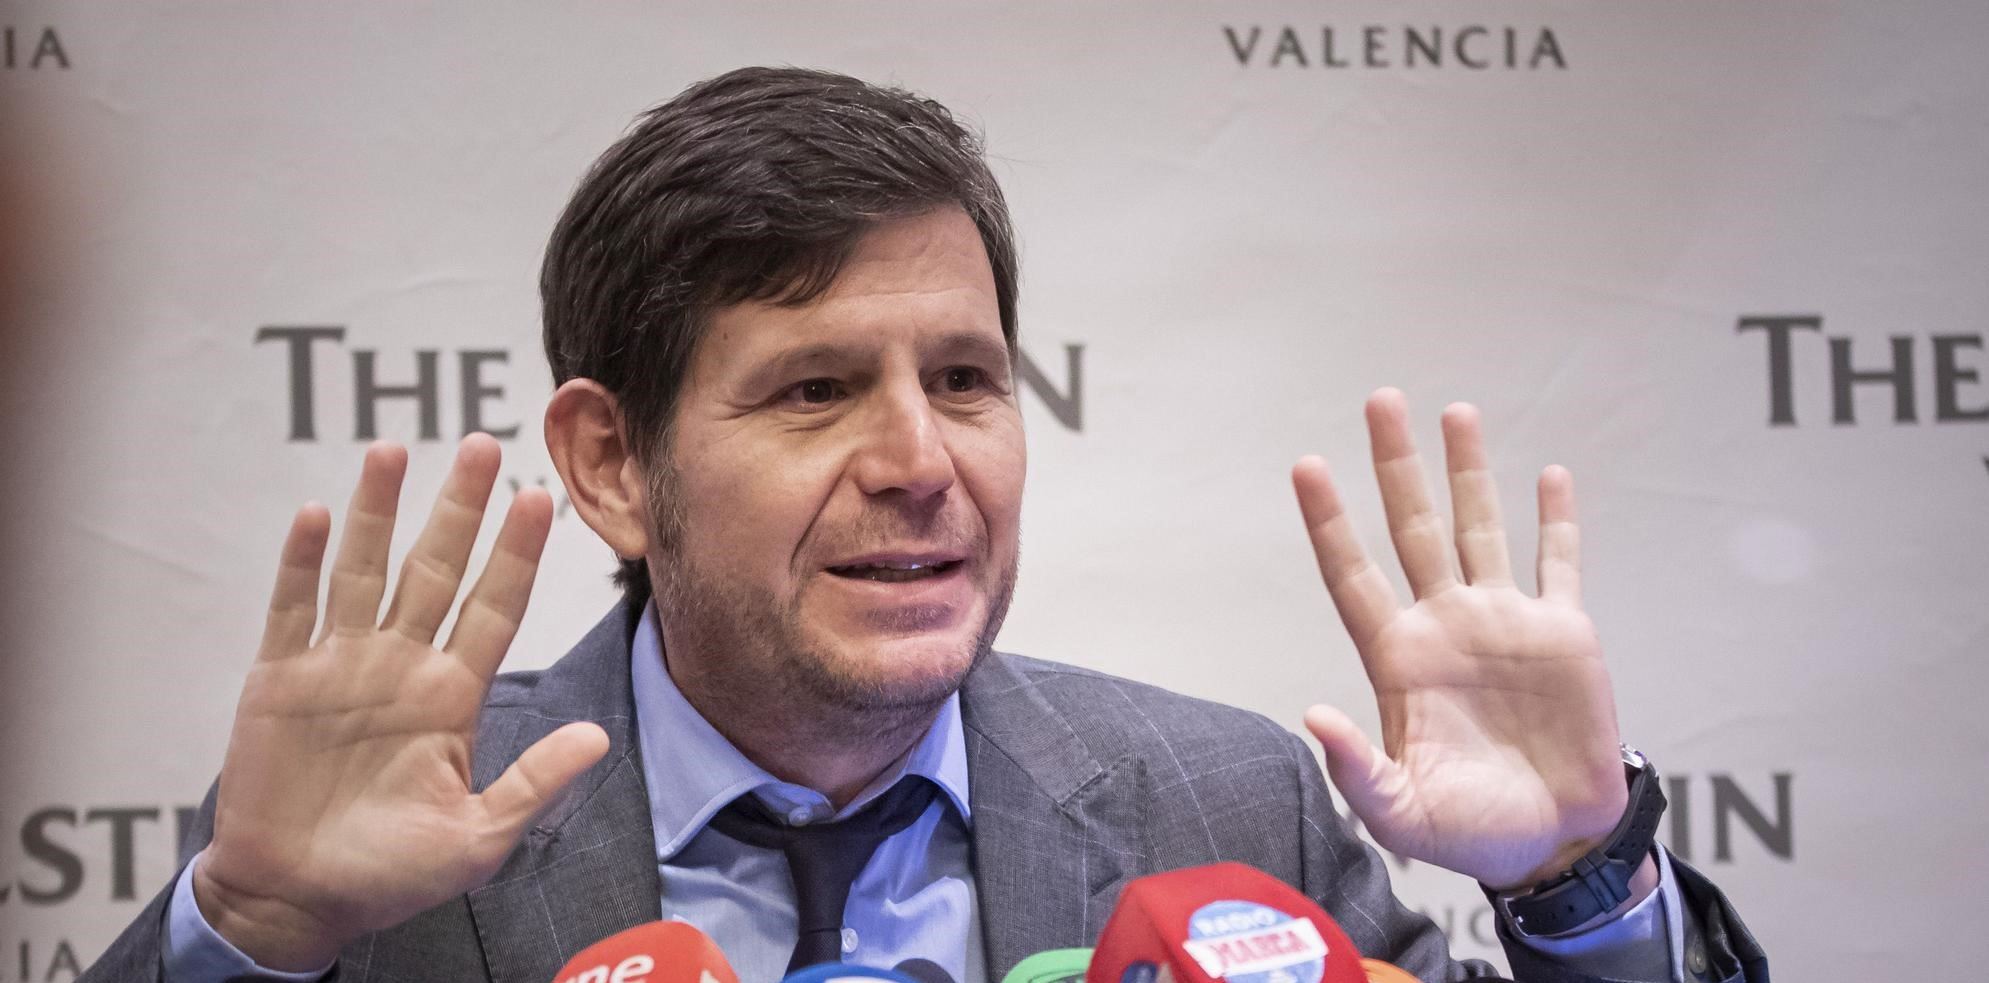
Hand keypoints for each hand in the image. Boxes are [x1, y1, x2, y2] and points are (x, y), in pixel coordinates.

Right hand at [192, 436, 610, 969]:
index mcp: (453, 696)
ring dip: (378, 512)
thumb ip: (534, 784)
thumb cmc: (391, 875)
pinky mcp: (280, 679)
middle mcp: (402, 665)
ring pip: (364, 570)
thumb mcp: (476, 839)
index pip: (495, 607)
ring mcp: (340, 666)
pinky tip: (319, 515)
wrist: (298, 899)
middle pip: (435, 569)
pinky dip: (303, 562)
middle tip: (481, 446)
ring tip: (394, 450)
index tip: (540, 498)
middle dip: (458, 509)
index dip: (516, 554)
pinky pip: (292, 608)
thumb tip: (599, 738)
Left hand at [1292, 389, 1629, 892]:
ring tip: (1456, 411)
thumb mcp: (1401, 813)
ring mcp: (1504, 622)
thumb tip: (1313, 716)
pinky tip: (1551, 475)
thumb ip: (1356, 770)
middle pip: (1413, 527)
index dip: (1330, 522)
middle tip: (1380, 400)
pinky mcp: (1563, 634)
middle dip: (1396, 465)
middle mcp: (1446, 624)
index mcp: (1399, 659)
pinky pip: (1559, 565)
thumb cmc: (1469, 831)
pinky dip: (1558, 521)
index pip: (1352, 575)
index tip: (1306, 465)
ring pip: (1480, 527)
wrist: (1553, 845)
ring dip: (1469, 471)